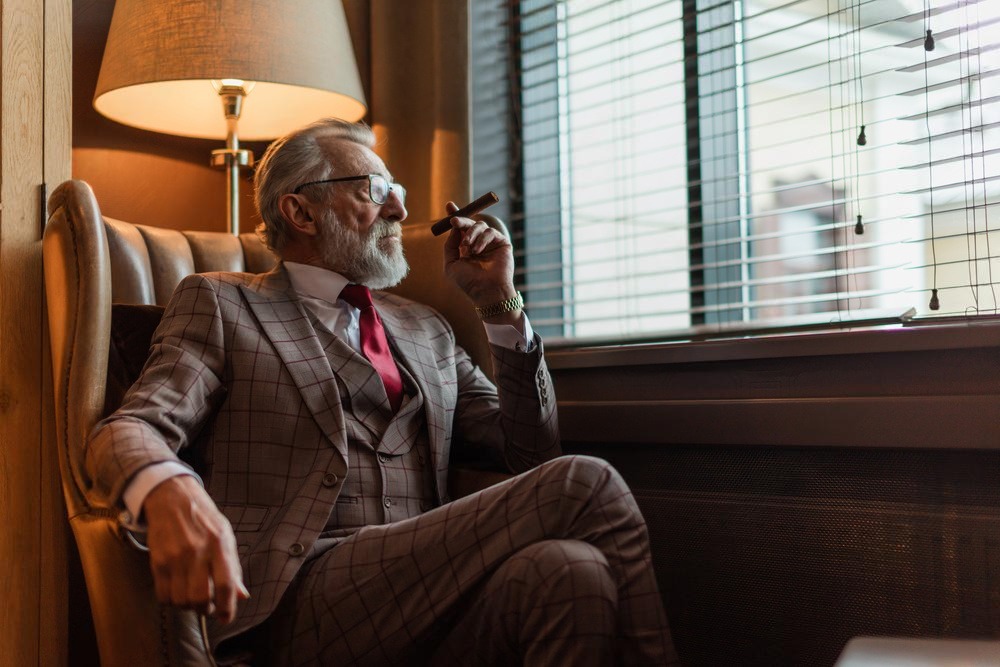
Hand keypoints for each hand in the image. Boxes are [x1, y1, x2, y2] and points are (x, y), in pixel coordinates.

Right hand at [143, 475, 248, 623]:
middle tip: (207, 607)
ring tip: (191, 598)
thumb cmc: (204, 518)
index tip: (226, 618)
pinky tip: (177, 592)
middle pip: (200, 597)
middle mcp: (198, 551)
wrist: (173, 498)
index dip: (227, 607)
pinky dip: (171, 601)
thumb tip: (242, 595)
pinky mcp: (157, 560)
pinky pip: (163, 594)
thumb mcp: (226, 535)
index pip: (225, 584)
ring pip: (180, 600)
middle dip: (205, 610)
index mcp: (219, 544)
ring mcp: (175, 556)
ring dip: (187, 607)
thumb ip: (233, 566)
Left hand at [442, 202, 519, 321]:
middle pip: (470, 223)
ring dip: (470, 234)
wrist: (486, 291)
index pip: (460, 229)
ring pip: (480, 225)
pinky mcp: (502, 243)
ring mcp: (491, 243)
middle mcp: (478, 243)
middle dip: (461, 220)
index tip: (449, 205)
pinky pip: (491, 232)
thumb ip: (450, 245)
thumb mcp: (451, 264)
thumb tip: (454, 228)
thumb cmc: (468, 282)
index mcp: (466, 248)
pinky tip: (478, 251)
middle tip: (454, 221)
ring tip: (468, 248)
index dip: (456, 215)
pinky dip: (482, 239)